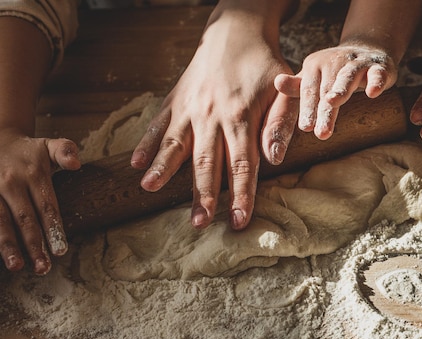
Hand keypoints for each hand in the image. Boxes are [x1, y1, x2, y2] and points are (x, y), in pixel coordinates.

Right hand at [0, 129, 79, 274]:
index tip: (61, 251)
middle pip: (25, 219)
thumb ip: (65, 151)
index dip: (54, 229)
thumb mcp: (48, 145)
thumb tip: (76, 164)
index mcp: (33, 173)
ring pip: (0, 222)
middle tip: (44, 268)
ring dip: (9, 246)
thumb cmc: (28, 150)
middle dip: (34, 245)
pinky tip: (1, 255)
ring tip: (17, 267)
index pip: (47, 206)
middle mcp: (11, 183)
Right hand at [131, 13, 291, 230]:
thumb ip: (280, 124)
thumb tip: (274, 159)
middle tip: (198, 223)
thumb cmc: (265, 66)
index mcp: (240, 116)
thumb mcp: (283, 91)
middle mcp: (211, 115)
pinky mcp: (175, 100)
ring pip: (175, 143)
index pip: (242, 164)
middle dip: (202, 195)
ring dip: (163, 169)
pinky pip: (158, 124)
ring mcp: (189, 107)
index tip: (238, 221)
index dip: (240, 195)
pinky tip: (137, 164)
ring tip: (149, 190)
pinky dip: (146, 143)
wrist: (237, 31)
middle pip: (206, 162)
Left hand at [272, 44, 396, 141]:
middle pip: (327, 88)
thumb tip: (277, 83)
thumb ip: (296, 86)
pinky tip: (373, 93)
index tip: (306, 127)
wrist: (367, 51)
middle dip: (324, 110)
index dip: (308, 108)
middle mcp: (334, 61)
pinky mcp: (378, 66)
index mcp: (315, 66)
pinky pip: (377, 73)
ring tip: (333, 103)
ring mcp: (357, 63)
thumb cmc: (334, 72)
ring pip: (348, 77)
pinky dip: (375, 81)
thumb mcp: (314, 79)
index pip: (309, 90)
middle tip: (320, 132)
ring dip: (341, 90)